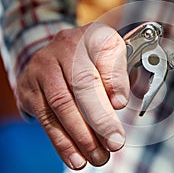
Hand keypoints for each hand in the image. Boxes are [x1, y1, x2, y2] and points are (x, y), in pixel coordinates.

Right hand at [17, 23, 129, 169]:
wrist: (63, 51)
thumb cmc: (93, 57)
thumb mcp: (111, 56)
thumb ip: (117, 76)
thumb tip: (117, 102)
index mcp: (90, 37)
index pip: (102, 59)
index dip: (113, 82)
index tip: (121, 105)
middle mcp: (63, 48)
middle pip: (81, 86)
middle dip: (99, 119)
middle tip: (114, 143)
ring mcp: (43, 68)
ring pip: (61, 106)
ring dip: (81, 137)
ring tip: (98, 157)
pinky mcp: (30, 88)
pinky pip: (46, 119)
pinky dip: (62, 142)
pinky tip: (76, 157)